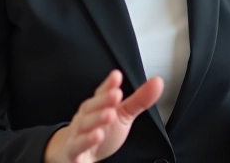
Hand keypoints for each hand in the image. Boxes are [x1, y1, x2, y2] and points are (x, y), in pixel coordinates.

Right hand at [44, 70, 163, 162]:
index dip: (108, 85)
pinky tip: (96, 137)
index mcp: (97, 107)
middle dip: (103, 101)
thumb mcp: (122, 115)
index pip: (102, 94)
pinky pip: (77, 146)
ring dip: (95, 120)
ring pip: (84, 126)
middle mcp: (85, 118)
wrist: (71, 154)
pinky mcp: (73, 152)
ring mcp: (77, 134)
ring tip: (109, 115)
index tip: (117, 76)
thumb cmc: (99, 131)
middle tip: (116, 95)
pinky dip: (85, 142)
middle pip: (92, 107)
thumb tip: (157, 82)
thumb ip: (139, 100)